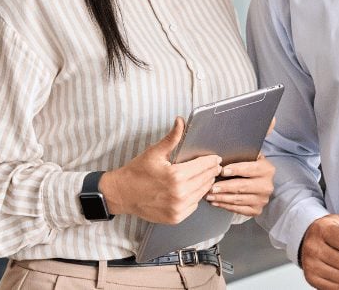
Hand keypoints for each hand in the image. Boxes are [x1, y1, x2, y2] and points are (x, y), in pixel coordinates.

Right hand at [100, 117, 221, 224]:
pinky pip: (194, 205)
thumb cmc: (137, 172)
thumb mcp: (154, 152)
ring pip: (202, 193)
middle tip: (215, 166)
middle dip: (211, 171)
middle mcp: (180, 194)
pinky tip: (194, 189)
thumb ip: (172, 138)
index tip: (216, 158)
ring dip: (206, 184)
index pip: (203, 166)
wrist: (122, 194)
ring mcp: (178, 208)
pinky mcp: (176, 217)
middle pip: (205, 179)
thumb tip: (181, 121)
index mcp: (176, 176)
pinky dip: (196, 197)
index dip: (211, 161)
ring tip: (207, 176)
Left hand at [205, 118, 276, 216]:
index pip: (250, 169)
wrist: (255, 184)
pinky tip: (215, 202)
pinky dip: (225, 206)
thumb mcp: (252, 151)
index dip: (236, 169)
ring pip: (238, 199)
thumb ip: (261, 133)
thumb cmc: (248, 164)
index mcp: (267, 169)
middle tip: (210, 185)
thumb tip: (272, 119)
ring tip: (208, 194)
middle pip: (242, 186)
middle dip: (224, 186)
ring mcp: (262, 199)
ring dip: (221, 197)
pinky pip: (238, 210)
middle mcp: (267, 185)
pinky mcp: (256, 210)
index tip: (222, 169)